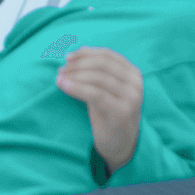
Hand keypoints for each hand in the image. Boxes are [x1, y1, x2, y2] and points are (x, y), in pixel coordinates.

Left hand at [57, 47, 143, 172]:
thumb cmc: (108, 112)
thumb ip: (96, 70)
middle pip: (101, 64)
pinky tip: (62, 86)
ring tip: (59, 78)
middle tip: (60, 70)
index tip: (67, 58)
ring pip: (97, 78)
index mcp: (133, 73)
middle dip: (78, 65)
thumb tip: (78, 51)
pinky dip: (76, 87)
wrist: (120, 143)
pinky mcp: (121, 112)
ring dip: (74, 76)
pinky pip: (94, 94)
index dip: (85, 54)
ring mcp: (131, 98)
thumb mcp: (104, 88)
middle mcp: (135, 84)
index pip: (107, 55)